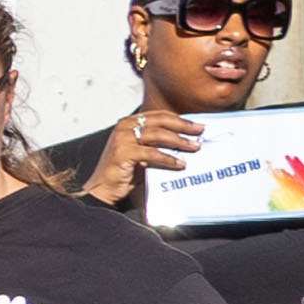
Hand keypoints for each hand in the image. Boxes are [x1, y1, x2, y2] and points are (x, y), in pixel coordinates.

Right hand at [88, 110, 202, 206]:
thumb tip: (185, 140)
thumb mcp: (142, 151)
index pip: (159, 115)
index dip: (180, 119)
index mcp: (129, 122)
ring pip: (158, 135)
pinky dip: (168, 158)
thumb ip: (157, 142)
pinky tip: (180, 164)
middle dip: (183, 126)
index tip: (196, 126)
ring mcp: (122, 138)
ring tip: (194, 147)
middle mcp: (124, 126)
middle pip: (160, 121)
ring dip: (179, 141)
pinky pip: (151, 153)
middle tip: (200, 132)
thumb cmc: (125, 170)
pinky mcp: (123, 153)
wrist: (104, 187)